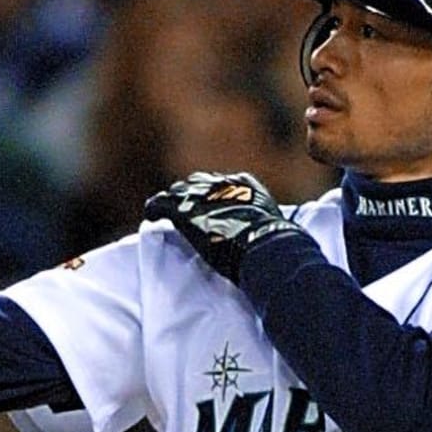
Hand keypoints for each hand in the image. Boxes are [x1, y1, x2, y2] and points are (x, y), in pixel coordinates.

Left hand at [144, 171, 294, 283]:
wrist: (265, 247)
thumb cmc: (275, 245)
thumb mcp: (272, 226)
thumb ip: (264, 223)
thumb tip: (282, 238)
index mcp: (244, 184)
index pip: (221, 184)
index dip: (211, 196)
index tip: (208, 207)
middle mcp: (221, 184)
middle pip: (198, 184)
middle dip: (190, 195)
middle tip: (183, 210)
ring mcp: (202, 195)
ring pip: (179, 192)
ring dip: (173, 202)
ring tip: (164, 212)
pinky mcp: (185, 210)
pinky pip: (162, 203)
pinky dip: (155, 208)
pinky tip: (150, 214)